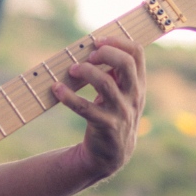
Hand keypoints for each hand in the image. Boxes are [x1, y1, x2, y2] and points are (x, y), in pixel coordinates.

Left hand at [52, 36, 145, 180]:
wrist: (111, 154)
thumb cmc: (111, 114)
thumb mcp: (120, 93)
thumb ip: (115, 72)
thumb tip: (95, 47)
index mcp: (138, 84)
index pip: (137, 54)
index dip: (117, 42)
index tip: (97, 41)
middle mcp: (134, 96)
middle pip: (126, 64)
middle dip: (105, 54)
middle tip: (88, 56)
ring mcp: (121, 112)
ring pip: (106, 84)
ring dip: (86, 72)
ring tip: (71, 70)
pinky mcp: (106, 126)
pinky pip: (85, 108)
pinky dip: (68, 97)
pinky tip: (57, 88)